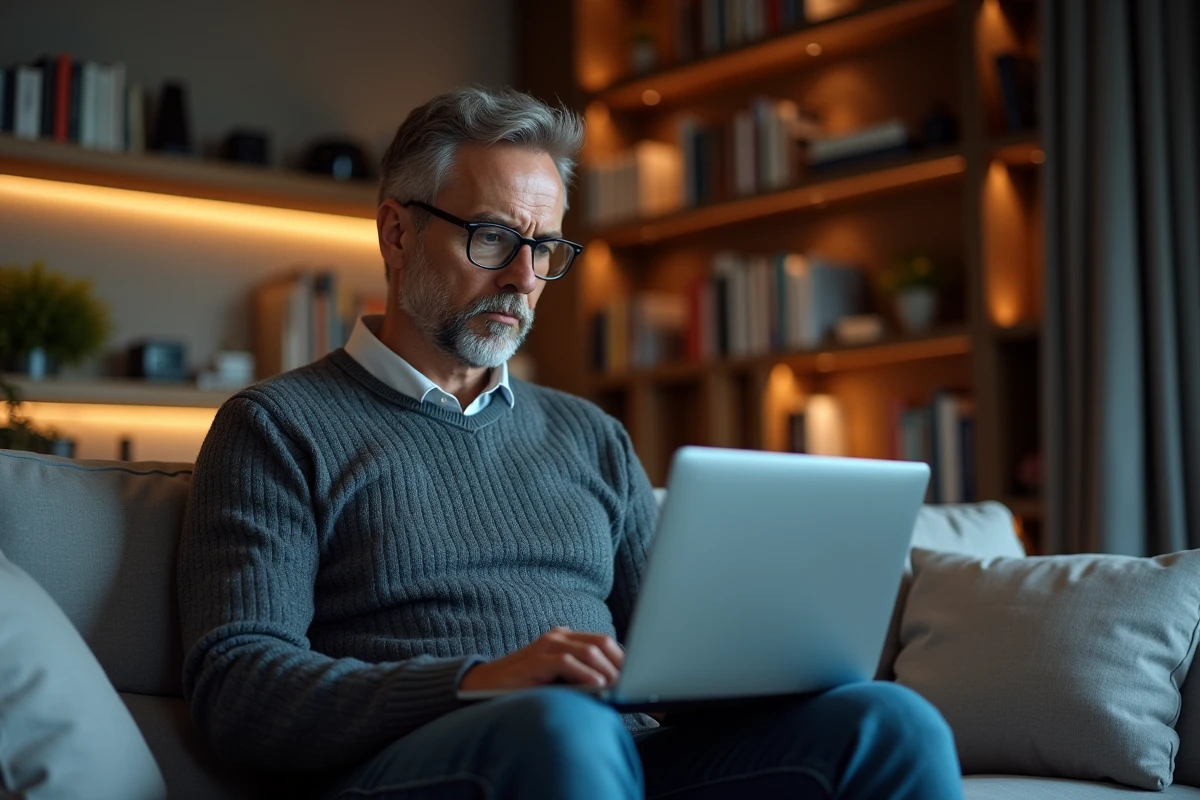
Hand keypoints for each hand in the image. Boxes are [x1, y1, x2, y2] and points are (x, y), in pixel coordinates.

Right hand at [459, 627, 623, 691]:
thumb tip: (618, 692)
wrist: (483, 687)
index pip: (605, 644)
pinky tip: (600, 684)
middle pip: (602, 644)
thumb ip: (583, 679)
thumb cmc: (525, 688)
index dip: (626, 660)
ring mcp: (547, 646)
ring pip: (589, 650)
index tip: (644, 678)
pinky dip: (586, 673)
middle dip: (623, 664)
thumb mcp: (559, 682)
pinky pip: (567, 662)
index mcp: (567, 639)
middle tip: (638, 684)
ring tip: (623, 687)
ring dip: (609, 670)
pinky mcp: (536, 660)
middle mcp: (559, 637)